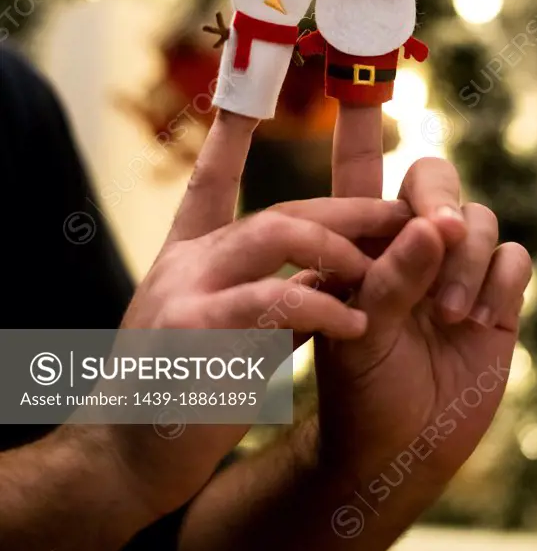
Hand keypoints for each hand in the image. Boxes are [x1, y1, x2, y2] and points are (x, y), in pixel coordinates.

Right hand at [105, 111, 409, 519]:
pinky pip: (274, 302)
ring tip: (380, 268)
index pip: (212, 180)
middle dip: (347, 209)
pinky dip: (323, 306)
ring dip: (339, 246)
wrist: (121, 457)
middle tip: (401, 212)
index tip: (256, 92)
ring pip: (274, 234)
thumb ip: (275, 297)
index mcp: (187, 256)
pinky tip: (359, 321)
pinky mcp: (194, 332)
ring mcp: (185, 291)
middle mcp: (185, 262)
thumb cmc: (178, 392)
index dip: (235, 133)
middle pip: (279, 209)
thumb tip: (335, 274)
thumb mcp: (225, 330)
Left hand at [315, 109, 531, 511]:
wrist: (395, 449)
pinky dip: (499, 282)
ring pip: (480, 220)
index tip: (358, 72)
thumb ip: (389, 277)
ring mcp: (457, 267)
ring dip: (466, 261)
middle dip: (438, 201)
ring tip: (448, 314)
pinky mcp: (498, 295)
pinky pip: (516, 257)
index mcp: (362, 237)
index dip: (359, 119)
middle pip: (435, 178)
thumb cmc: (356, 387)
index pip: (359, 164)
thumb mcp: (354, 332)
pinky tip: (478, 322)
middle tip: (439, 232)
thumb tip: (436, 225)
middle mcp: (411, 241)